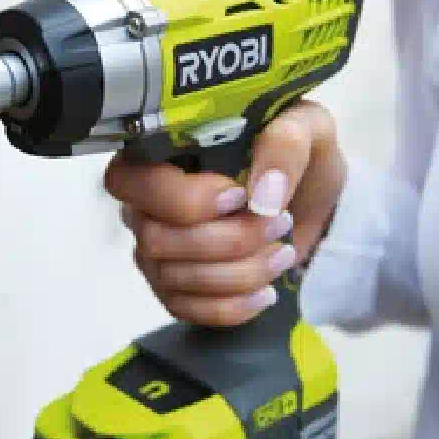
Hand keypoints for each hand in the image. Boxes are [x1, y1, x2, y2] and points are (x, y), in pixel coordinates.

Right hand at [103, 100, 347, 326]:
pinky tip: (265, 292)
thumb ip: (284, 145)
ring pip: (174, 278)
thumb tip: (262, 196)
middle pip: (156, 238)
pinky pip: (185, 310)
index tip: (239, 197)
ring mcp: (155, 250)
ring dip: (240, 272)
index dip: (182, 199)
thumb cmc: (293, 155)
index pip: (129, 181)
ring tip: (283, 253)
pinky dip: (232, 306)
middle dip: (228, 240)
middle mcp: (145, 203)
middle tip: (280, 223)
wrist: (309, 201)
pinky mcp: (173, 287)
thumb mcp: (304, 128)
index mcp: (159, 153)